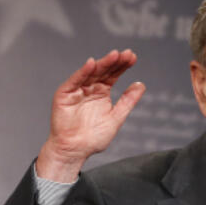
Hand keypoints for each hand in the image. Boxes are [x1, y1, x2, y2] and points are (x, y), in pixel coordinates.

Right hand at [36, 49, 146, 182]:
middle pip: (103, 71)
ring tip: (115, 55)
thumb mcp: (116, 117)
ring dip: (102, 63)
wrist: (75, 150)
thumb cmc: (93, 138)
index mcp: (102, 93)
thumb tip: (141, 85)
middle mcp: (90, 88)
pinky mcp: (65, 94)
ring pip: (91, 73)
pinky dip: (83, 72)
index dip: (122, 66)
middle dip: (115, 62)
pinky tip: (92, 64)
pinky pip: (74, 81)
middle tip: (127, 54)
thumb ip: (128, 101)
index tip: (133, 57)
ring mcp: (77, 90)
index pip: (113, 75)